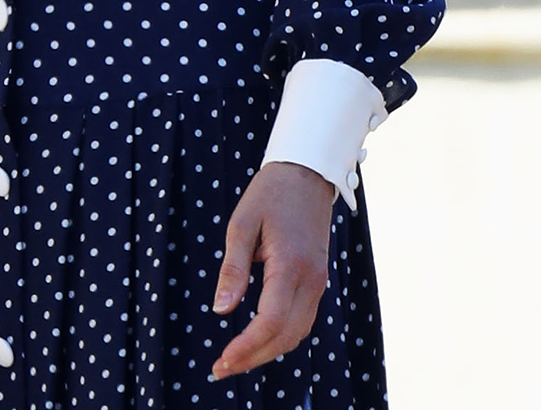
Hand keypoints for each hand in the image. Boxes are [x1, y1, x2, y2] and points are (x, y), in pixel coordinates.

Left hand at [211, 161, 337, 379]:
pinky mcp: (319, 278)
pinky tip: (260, 340)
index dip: (246, 347)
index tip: (221, 361)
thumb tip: (221, 310)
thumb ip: (232, 268)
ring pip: (298, 332)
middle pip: (287, 335)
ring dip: (268, 352)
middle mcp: (311, 277)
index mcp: (290, 263)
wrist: (308, 170)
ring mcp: (319, 279)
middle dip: (254, 358)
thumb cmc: (271, 193)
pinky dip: (282, 337)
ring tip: (237, 360)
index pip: (271, 321)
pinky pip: (304, 319)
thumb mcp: (242, 224)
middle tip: (221, 369)